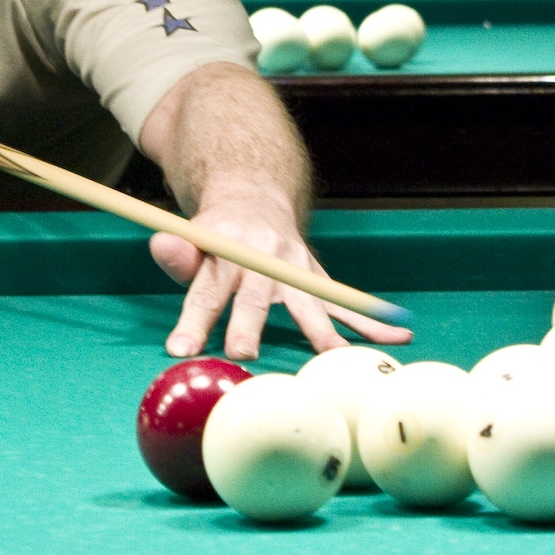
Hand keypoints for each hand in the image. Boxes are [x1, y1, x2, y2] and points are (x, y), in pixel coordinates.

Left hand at [149, 201, 412, 360]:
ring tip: (334, 355)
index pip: (206, 289)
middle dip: (249, 325)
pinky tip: (395, 338)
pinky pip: (343, 301)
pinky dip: (369, 321)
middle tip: (243, 354)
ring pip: (307, 300)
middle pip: (255, 295)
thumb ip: (177, 251)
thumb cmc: (215, 238)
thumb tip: (160, 245)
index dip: (192, 320)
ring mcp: (294, 267)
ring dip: (321, 329)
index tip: (179, 350)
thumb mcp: (191, 237)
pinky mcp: (316, 277)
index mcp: (226, 251)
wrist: (254, 199)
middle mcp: (262, 259)